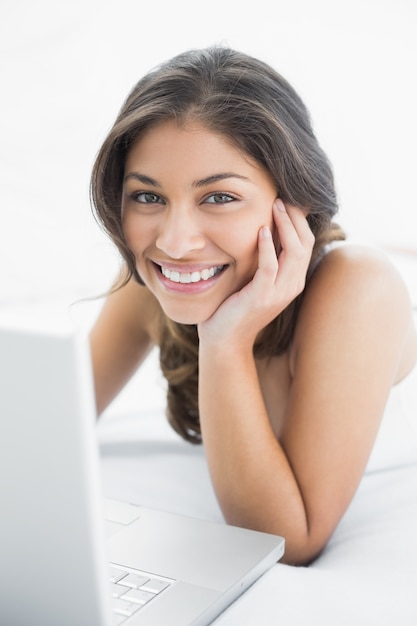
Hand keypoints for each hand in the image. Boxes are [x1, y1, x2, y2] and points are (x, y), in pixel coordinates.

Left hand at [197, 199, 314, 347]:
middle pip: (305, 243)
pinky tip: (261, 230)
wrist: (225, 338)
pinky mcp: (261, 297)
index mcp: (293, 279)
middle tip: (282, 195)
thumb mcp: (257, 279)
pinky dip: (267, 247)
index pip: (306, 242)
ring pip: (294, 252)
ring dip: (285, 226)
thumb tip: (264, 227)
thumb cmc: (237, 305)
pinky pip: (270, 267)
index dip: (299, 218)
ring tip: (275, 205)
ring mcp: (279, 293)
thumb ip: (265, 258)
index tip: (287, 198)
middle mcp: (292, 285)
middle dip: (295, 216)